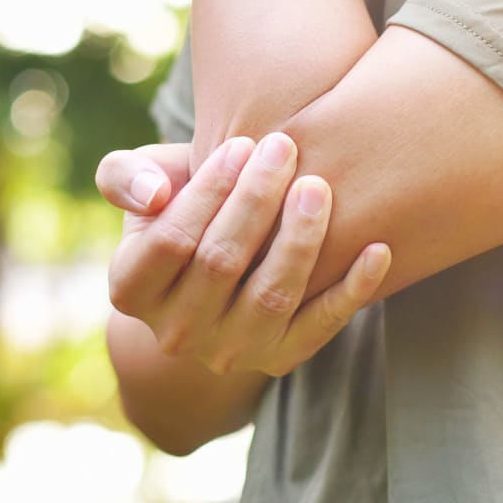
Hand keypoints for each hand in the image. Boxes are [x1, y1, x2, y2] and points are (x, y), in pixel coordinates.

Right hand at [95, 134, 390, 376]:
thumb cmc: (181, 206)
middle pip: (221, 264)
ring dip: (300, 240)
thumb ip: (125, 175)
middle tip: (286, 148)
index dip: (208, 191)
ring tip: (319, 186)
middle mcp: (176, 332)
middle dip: (256, 201)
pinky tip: (377, 250)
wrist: (214, 269)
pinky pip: (322, 326)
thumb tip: (153, 193)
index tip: (241, 144)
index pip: (171, 241)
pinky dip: (352, 290)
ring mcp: (230, 351)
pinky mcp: (282, 358)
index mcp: (131, 289)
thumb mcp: (143, 184)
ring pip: (271, 296)